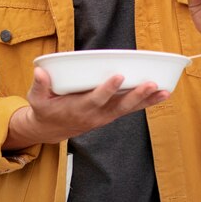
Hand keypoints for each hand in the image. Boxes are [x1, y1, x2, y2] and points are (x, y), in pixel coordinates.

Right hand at [3, 68, 168, 148]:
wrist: (51, 130)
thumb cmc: (44, 110)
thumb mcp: (36, 99)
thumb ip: (39, 85)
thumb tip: (40, 71)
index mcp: (78, 109)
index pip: (95, 99)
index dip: (107, 89)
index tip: (119, 76)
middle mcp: (95, 114)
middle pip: (118, 105)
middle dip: (136, 95)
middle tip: (151, 84)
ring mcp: (104, 116)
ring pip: (128, 108)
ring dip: (146, 100)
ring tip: (164, 90)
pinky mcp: (109, 115)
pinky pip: (129, 109)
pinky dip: (146, 103)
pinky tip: (161, 94)